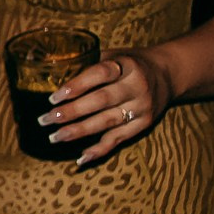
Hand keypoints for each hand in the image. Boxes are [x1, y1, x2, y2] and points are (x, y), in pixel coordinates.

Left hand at [39, 47, 174, 165]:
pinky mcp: (144, 124)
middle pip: (102, 101)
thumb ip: (86, 63)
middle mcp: (137, 86)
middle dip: (71, 112)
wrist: (167, 74)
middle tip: (46, 120)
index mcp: (127, 65)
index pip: (101, 73)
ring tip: (55, 137)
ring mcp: (142, 107)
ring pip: (107, 122)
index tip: (54, 97)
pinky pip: (119, 139)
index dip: (77, 85)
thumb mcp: (112, 55)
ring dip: (79, 131)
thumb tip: (47, 74)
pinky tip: (81, 157)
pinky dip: (100, 150)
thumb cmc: (128, 64)